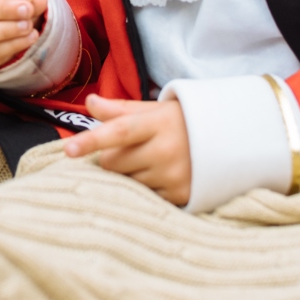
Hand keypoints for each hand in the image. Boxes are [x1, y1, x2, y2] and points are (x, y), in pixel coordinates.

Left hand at [64, 94, 190, 205]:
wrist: (231, 142)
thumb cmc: (182, 122)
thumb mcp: (154, 110)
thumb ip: (120, 109)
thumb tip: (89, 103)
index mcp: (157, 123)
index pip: (119, 131)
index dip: (92, 139)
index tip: (69, 150)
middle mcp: (165, 150)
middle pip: (113, 162)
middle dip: (113, 157)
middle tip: (133, 148)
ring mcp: (173, 175)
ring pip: (125, 181)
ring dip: (129, 174)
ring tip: (151, 160)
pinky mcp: (179, 195)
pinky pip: (143, 196)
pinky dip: (145, 188)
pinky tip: (161, 175)